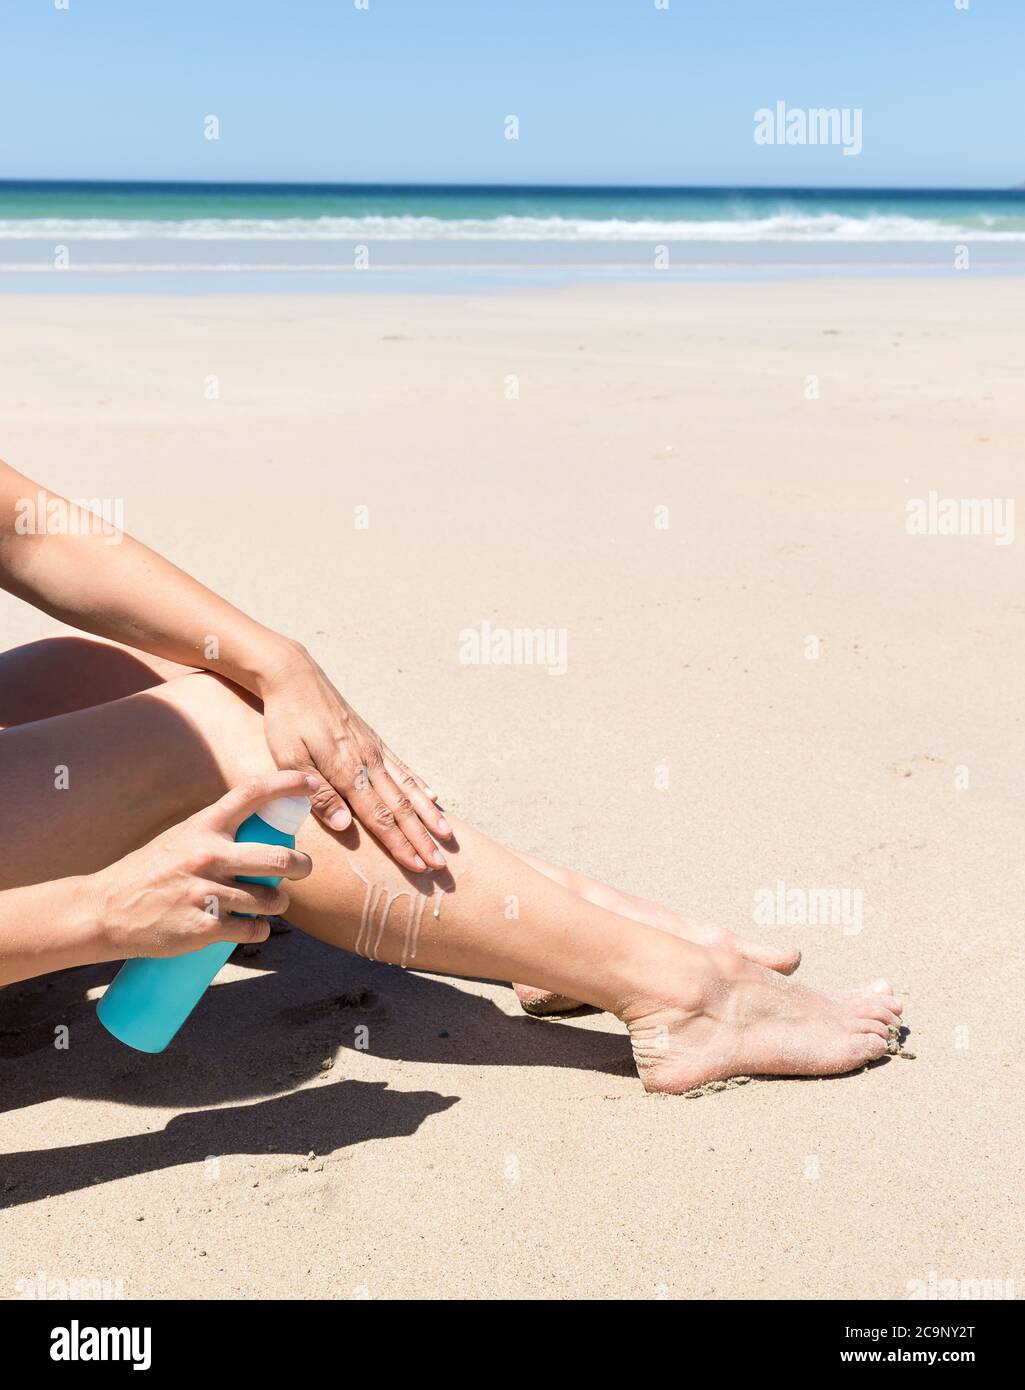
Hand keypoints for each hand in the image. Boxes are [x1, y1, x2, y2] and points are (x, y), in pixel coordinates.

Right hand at [90, 771, 314, 958]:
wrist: (106, 910)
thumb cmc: (148, 871)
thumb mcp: (181, 838)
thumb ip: (217, 832)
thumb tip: (261, 829)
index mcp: (203, 826)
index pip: (252, 793)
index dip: (288, 783)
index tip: (312, 784)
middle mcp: (208, 855)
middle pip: (279, 857)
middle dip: (302, 866)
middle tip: (304, 869)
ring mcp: (207, 893)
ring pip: (271, 899)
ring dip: (280, 903)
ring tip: (274, 903)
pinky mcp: (205, 927)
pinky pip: (252, 929)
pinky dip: (259, 930)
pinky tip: (255, 928)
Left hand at [258, 643, 451, 872]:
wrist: (294, 676)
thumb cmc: (286, 720)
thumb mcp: (289, 760)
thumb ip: (317, 795)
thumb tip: (346, 826)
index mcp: (346, 771)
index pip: (378, 816)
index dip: (398, 844)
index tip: (417, 866)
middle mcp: (368, 761)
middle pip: (400, 807)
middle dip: (420, 838)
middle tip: (440, 865)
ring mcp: (374, 750)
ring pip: (408, 788)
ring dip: (427, 815)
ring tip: (446, 836)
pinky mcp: (372, 740)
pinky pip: (402, 767)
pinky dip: (419, 784)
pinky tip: (432, 796)